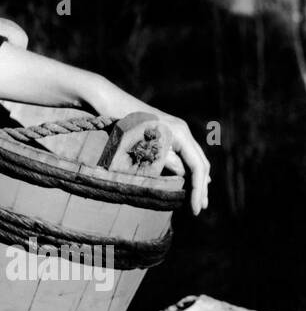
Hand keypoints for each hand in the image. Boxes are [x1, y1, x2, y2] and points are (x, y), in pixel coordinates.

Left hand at [87, 79, 210, 215]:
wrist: (109, 101)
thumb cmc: (123, 125)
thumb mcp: (144, 147)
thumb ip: (166, 161)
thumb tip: (185, 175)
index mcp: (180, 133)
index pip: (197, 166)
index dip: (198, 189)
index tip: (194, 209)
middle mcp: (183, 130)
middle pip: (200, 162)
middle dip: (202, 186)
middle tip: (199, 208)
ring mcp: (176, 129)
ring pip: (195, 157)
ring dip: (197, 178)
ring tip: (198, 198)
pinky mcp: (168, 131)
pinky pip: (185, 152)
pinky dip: (189, 168)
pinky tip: (190, 179)